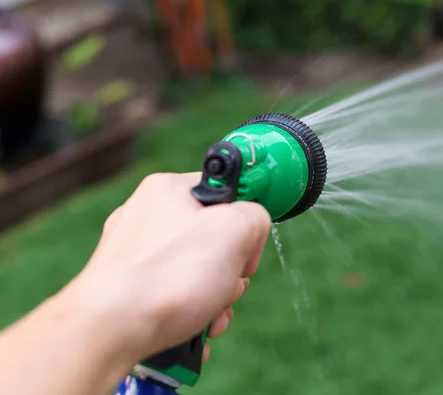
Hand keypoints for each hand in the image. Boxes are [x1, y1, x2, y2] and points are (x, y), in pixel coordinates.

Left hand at [61, 172, 270, 362]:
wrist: (108, 329)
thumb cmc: (169, 275)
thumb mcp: (235, 230)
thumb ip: (255, 216)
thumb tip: (251, 229)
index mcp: (168, 190)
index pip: (223, 192)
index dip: (244, 222)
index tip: (245, 248)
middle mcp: (145, 217)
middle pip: (211, 238)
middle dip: (230, 271)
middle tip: (228, 287)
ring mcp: (133, 255)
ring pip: (194, 272)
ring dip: (215, 298)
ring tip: (212, 318)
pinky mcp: (126, 289)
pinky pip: (172, 295)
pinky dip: (190, 314)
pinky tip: (195, 332)